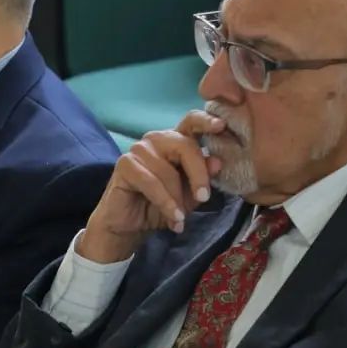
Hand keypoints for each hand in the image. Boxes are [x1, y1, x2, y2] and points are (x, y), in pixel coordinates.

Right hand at [79, 110, 225, 263]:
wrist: (131, 226)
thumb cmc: (162, 206)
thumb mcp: (189, 196)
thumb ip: (202, 179)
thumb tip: (217, 162)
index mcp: (176, 141)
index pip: (192, 122)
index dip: (206, 121)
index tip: (221, 126)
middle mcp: (158, 139)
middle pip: (185, 145)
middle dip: (198, 174)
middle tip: (203, 198)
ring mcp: (139, 149)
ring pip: (168, 170)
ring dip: (177, 199)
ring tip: (180, 219)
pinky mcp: (125, 164)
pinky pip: (151, 182)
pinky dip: (165, 203)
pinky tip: (173, 220)